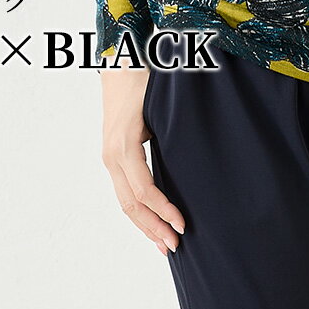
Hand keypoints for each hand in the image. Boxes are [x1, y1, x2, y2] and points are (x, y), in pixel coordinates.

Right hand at [99, 62, 185, 255]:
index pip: (143, 190)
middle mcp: (112, 155)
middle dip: (153, 228)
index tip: (183, 225)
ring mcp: (109, 157)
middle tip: (176, 246)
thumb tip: (199, 151)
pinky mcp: (112, 156)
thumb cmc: (145, 79)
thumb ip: (173, 128)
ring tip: (165, 244)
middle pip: (131, 204)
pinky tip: (152, 222)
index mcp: (124, 145)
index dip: (163, 211)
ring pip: (124, 202)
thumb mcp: (160, 103)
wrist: (120, 62)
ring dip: (145, 225)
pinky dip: (138, 211)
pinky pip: (123, 192)